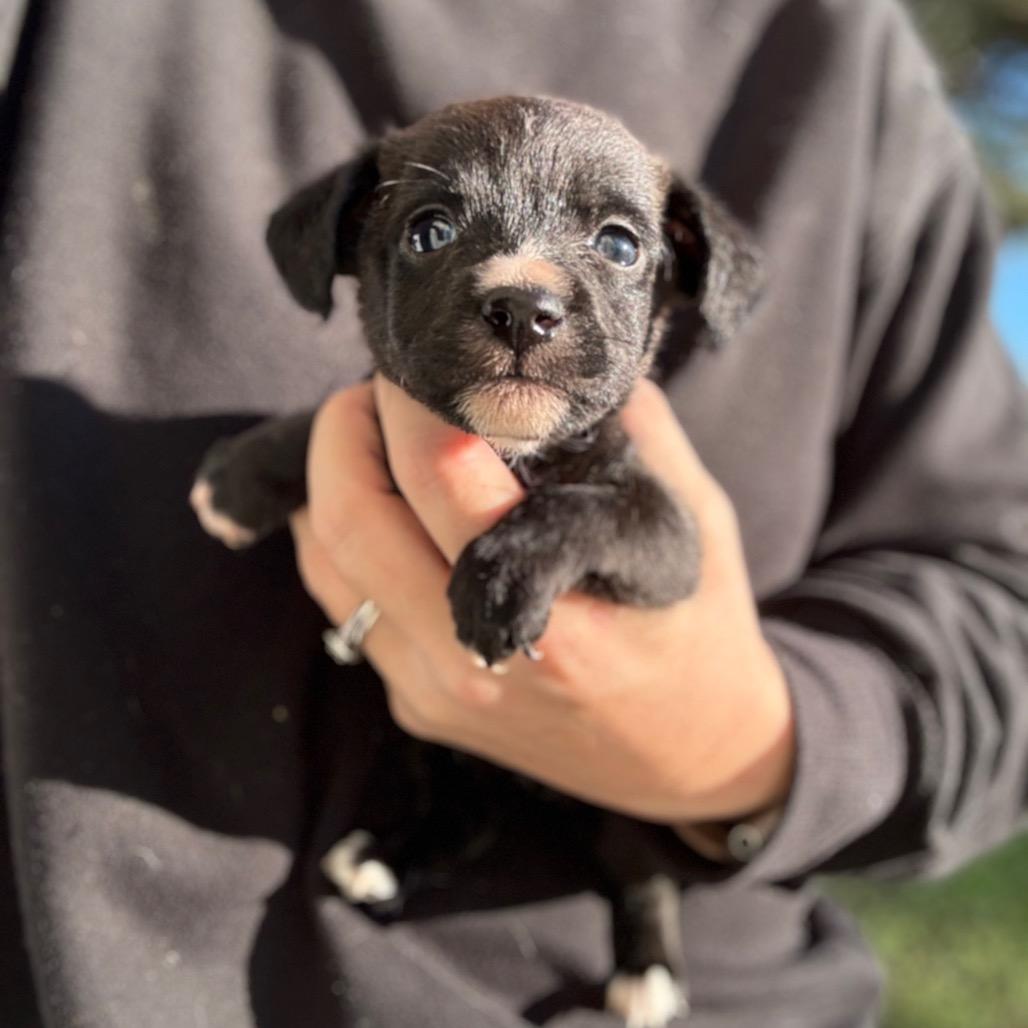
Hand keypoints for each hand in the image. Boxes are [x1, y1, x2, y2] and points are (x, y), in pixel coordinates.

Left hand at [290, 375, 793, 823]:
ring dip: (332, 484)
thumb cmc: (699, 628)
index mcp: (559, 609)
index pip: (442, 475)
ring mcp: (437, 691)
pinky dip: (348, 541)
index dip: (411, 397)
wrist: (692, 757)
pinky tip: (391, 511)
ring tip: (379, 443)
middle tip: (376, 392)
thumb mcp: (692, 517)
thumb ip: (631, 427)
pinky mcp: (417, 705)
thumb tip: (559, 359)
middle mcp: (479, 660)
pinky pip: (345, 605)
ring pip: (328, 564)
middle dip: (342, 429)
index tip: (418, 357)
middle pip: (352, 519)